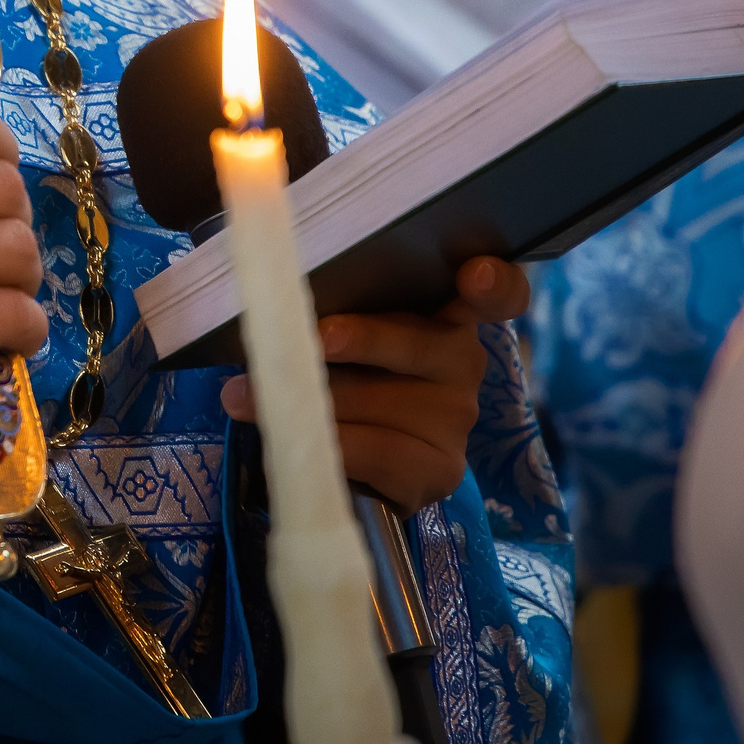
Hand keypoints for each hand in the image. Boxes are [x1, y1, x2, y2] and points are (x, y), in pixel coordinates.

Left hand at [219, 255, 529, 512]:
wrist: (349, 459)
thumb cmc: (339, 372)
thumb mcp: (338, 332)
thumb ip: (326, 307)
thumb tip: (269, 299)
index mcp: (446, 314)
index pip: (498, 292)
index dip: (493, 281)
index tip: (471, 274)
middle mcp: (462, 361)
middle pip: (418, 343)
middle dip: (358, 340)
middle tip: (311, 340)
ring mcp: (456, 418)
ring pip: (381, 400)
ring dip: (310, 398)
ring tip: (245, 395)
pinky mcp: (438, 469)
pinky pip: (375, 452)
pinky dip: (324, 443)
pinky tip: (287, 439)